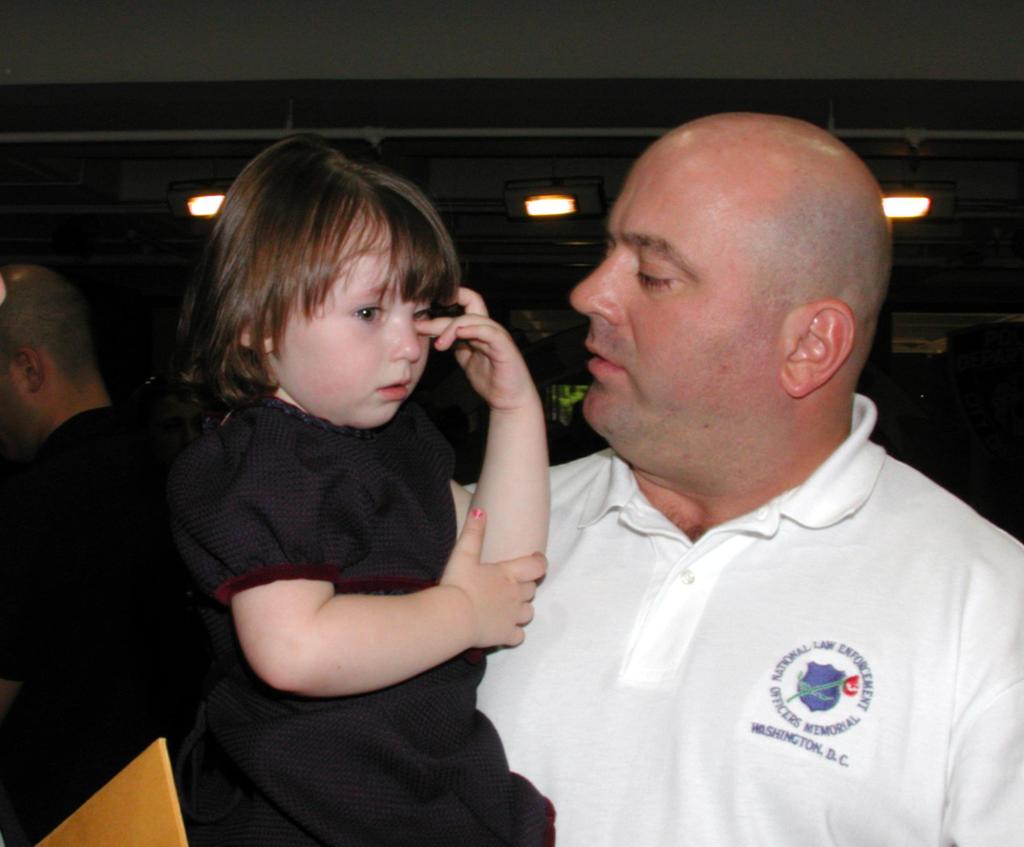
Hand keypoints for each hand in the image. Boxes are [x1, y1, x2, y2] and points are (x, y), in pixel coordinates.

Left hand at [418, 287, 536, 411]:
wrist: (508, 400)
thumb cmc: (491, 381)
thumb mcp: (465, 359)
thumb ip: (455, 345)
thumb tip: (436, 335)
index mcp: (480, 329)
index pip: (467, 302)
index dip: (450, 298)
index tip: (427, 310)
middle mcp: (489, 328)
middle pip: (465, 308)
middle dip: (439, 318)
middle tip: (418, 326)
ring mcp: (497, 335)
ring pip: (473, 318)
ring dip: (451, 328)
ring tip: (439, 344)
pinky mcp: (504, 346)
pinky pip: (488, 331)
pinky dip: (472, 330)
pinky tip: (458, 334)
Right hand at [440, 507, 545, 647]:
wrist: (452, 618)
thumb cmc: (458, 584)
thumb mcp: (463, 554)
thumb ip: (473, 532)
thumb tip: (481, 512)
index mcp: (508, 574)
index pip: (537, 566)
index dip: (540, 562)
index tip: (537, 560)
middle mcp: (515, 595)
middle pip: (531, 590)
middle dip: (525, 586)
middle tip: (511, 584)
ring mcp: (512, 617)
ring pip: (529, 613)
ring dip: (522, 609)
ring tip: (508, 607)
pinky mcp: (505, 636)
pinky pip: (518, 636)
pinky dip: (513, 633)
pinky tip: (502, 629)